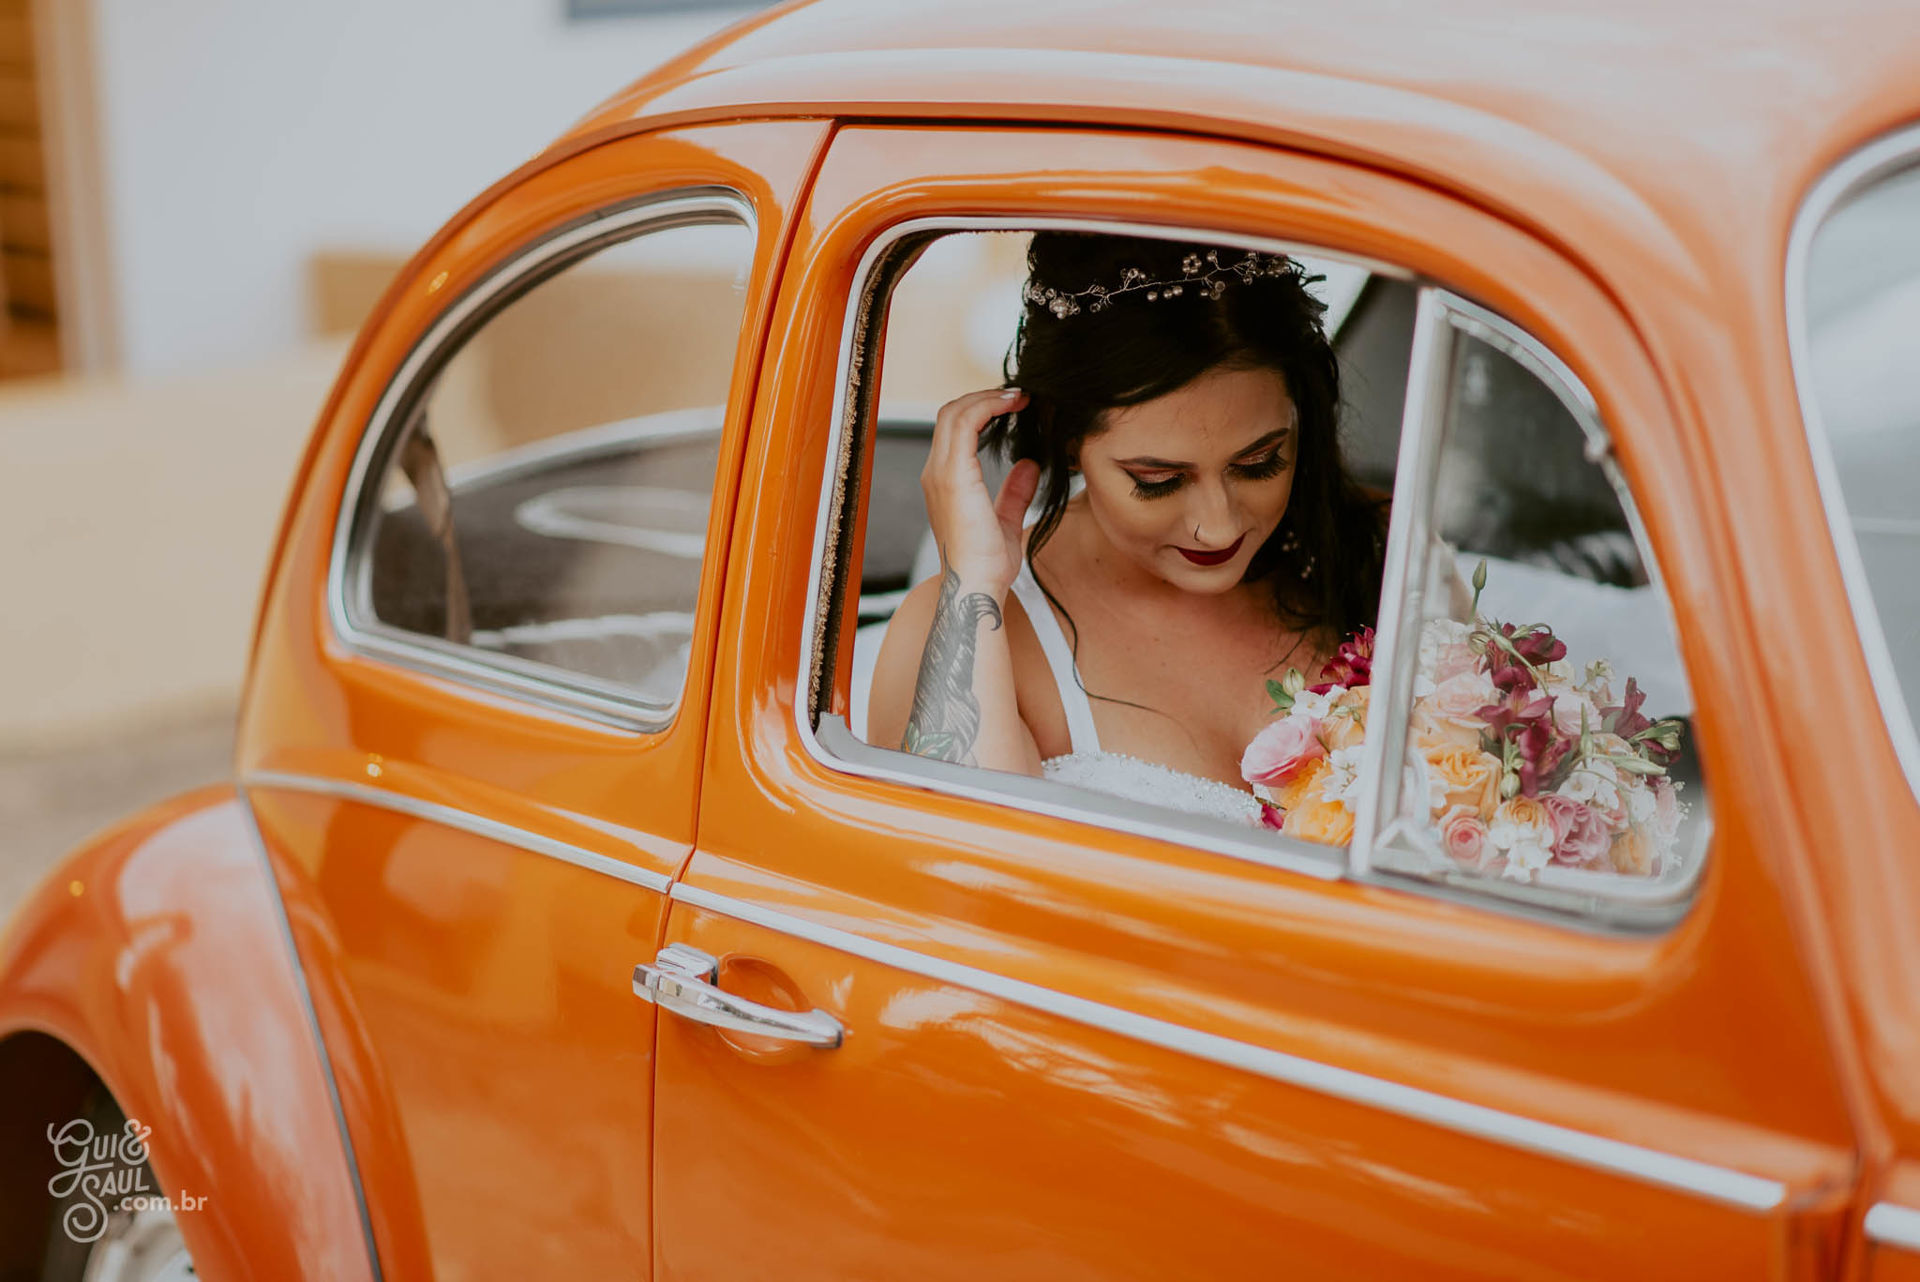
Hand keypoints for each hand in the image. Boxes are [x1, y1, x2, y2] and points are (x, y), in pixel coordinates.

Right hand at [920, 388, 1039, 594]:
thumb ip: (1015, 491)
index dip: (981, 410)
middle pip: (950, 414)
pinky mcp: (953, 475)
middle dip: (983, 397)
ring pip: (955, 412)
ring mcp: (940, 473)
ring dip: (988, 397)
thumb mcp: (1006, 521)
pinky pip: (966, 424)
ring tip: (1019, 395)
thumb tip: (1029, 466)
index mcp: (945, 482)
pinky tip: (1014, 405)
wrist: (977, 585)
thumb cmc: (988, 564)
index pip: (954, 430)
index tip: (1015, 405)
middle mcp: (936, 473)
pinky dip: (990, 407)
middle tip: (1018, 394)